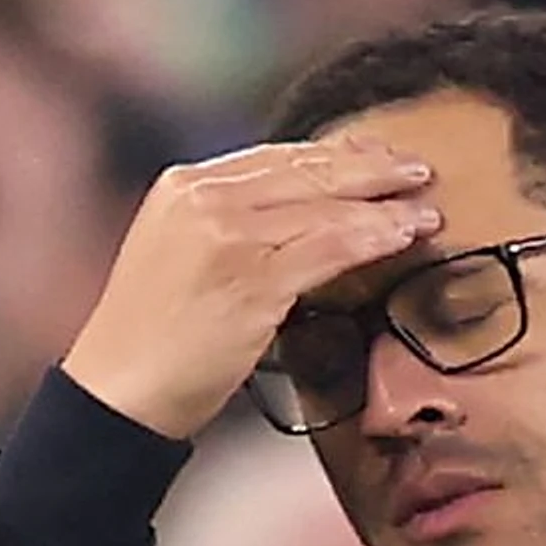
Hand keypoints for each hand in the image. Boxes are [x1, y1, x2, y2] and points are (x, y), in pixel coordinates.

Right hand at [62, 135, 444, 440]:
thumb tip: (302, 216)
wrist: (118, 390)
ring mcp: (227, 235)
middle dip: (370, 167)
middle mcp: (203, 197)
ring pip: (325, 205)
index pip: (276, 157)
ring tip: (427, 207)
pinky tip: (404, 235)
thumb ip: (231, 226)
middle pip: (307, 170)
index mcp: (185, 185)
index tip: (376, 156)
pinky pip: (329, 246)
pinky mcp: (251, 278)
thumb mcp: (182, 256)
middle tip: (418, 170)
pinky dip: (374, 237)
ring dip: (384, 204)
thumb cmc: (155, 338)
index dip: (335, 155)